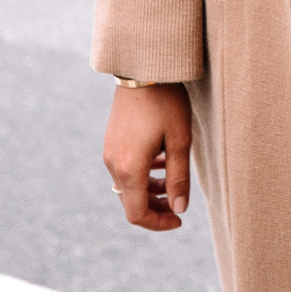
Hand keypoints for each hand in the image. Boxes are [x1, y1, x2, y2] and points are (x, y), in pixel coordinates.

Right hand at [102, 83, 191, 229]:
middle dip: (155, 208)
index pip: (137, 214)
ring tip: (172, 182)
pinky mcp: (111, 141)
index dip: (158, 223)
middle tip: (179, 205)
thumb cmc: (166, 102)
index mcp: (130, 168)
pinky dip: (142, 174)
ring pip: (128, 186)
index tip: (179, 219)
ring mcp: (109, 152)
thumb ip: (179, 179)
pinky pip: (124, 169)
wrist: (142, 68)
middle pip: (131, 203)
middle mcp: (113, 164)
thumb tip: (179, 209)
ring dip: (149, 191)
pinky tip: (161, 162)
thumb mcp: (180, 141)